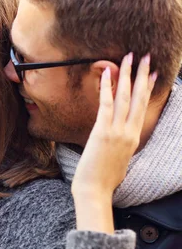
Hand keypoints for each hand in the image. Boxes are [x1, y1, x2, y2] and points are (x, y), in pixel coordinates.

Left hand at [72, 52, 156, 231]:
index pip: (143, 108)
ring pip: (125, 97)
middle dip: (142, 75)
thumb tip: (116, 142)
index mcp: (133, 138)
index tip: (153, 73)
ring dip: (127, 75)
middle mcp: (129, 132)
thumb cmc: (103, 180)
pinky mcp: (102, 132)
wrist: (95, 191)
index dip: (148, 89)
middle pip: (139, 98)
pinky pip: (106, 105)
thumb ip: (120, 147)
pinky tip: (107, 73)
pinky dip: (107, 88)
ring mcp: (117, 132)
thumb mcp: (118, 161)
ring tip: (129, 57)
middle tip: (145, 56)